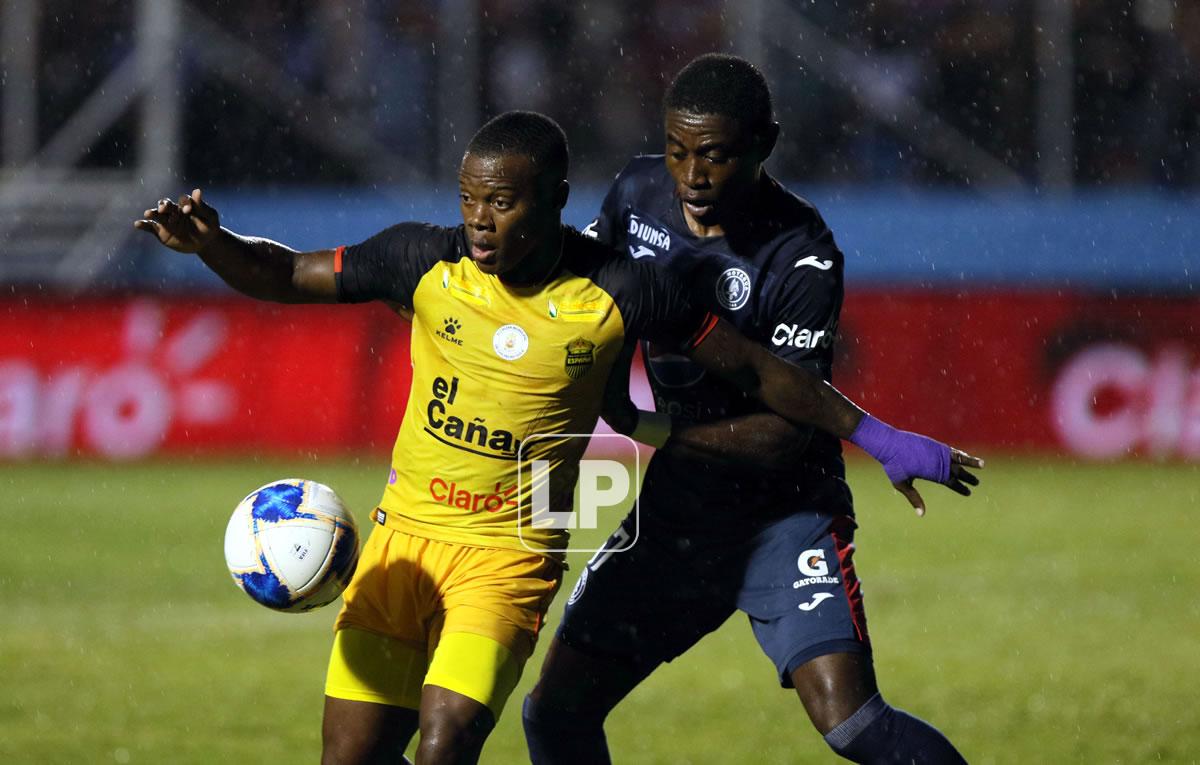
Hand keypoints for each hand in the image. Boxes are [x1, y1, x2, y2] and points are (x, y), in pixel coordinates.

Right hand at [134, 189, 219, 252]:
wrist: (205, 243)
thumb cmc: (210, 227)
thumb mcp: (210, 217)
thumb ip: (202, 206)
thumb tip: (197, 190)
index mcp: (185, 205)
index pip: (182, 200)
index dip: (185, 203)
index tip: (188, 210)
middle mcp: (174, 211)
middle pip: (166, 205)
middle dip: (164, 206)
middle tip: (164, 209)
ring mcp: (166, 221)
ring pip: (157, 215)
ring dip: (152, 213)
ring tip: (148, 214)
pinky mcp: (161, 232)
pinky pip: (150, 227)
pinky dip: (143, 225)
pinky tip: (137, 224)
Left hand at [849, 414, 983, 515]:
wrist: (888, 442)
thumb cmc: (893, 464)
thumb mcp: (902, 483)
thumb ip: (914, 497)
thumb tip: (921, 514)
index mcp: (932, 472)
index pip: (951, 482)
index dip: (960, 488)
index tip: (968, 493)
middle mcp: (937, 461)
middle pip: (957, 471)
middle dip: (968, 477)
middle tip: (977, 483)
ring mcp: (937, 450)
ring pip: (958, 457)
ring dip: (970, 461)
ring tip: (982, 465)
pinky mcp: (933, 443)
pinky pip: (950, 449)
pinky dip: (959, 453)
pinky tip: (963, 455)